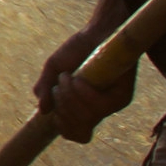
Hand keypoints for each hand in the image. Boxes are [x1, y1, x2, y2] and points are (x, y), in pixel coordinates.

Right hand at [35, 27, 134, 144]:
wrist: (98, 31)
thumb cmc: (76, 50)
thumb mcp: (53, 69)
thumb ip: (44, 90)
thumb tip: (43, 111)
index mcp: (84, 108)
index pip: (76, 134)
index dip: (63, 127)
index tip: (53, 111)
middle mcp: (100, 110)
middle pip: (78, 130)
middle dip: (61, 110)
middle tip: (57, 89)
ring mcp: (112, 104)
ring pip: (86, 119)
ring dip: (68, 97)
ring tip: (66, 77)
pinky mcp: (122, 96)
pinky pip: (97, 105)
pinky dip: (81, 92)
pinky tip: (77, 77)